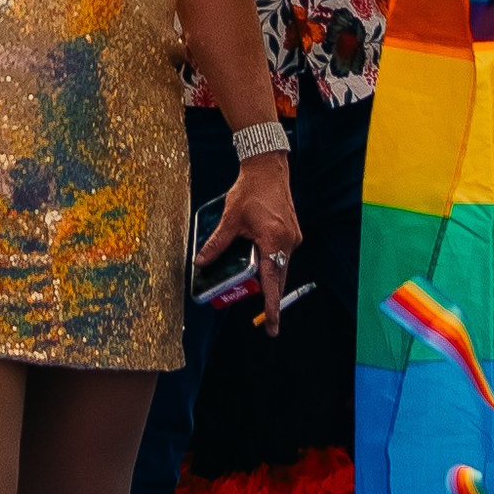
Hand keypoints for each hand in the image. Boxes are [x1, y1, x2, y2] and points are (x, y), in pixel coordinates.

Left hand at [194, 150, 301, 328]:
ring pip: (281, 266)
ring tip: (257, 287)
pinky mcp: (292, 232)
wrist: (268, 168)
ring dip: (270, 277)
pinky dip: (272, 262)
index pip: (272, 281)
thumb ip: (217, 242)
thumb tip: (201, 260)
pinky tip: (259, 261)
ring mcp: (292, 237)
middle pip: (278, 278)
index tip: (272, 326)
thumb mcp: (229, 217)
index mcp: (273, 240)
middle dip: (270, 297)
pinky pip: (282, 255)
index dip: (270, 306)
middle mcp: (287, 241)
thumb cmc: (251, 190)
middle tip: (265, 318)